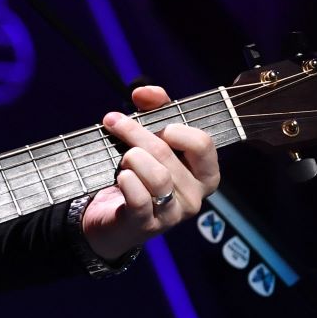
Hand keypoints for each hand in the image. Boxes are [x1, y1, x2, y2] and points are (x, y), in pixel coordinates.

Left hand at [80, 85, 220, 260]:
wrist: (112, 219)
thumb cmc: (139, 174)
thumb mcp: (151, 138)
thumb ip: (154, 109)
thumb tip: (144, 92)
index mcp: (204, 174)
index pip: (202, 143)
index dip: (174, 127)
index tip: (152, 122)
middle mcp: (194, 196)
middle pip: (168, 152)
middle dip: (136, 132)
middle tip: (115, 123)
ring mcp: (172, 214)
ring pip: (156, 175)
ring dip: (131, 158)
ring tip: (122, 159)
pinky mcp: (146, 226)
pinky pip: (139, 197)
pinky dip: (126, 180)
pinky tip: (121, 176)